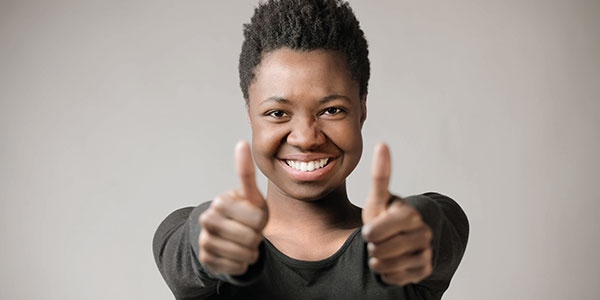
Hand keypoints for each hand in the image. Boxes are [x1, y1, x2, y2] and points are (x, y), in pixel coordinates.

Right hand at [198, 141, 268, 275]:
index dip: (262, 221)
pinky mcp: (206, 259)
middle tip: (250, 232)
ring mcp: (205, 240)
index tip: (255, 216)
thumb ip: (246, 172)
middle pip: (250, 237)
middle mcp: (208, 220)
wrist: (229, 237)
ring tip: (245, 243)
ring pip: (243, 253)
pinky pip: (236, 267)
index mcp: (221, 202)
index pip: (257, 218)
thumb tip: (241, 142)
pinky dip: (242, 264)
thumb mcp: (251, 196)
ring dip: (250, 251)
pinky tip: (237, 255)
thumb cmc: (245, 213)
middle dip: (256, 237)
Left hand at [361, 143, 432, 285]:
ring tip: (383, 251)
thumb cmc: (383, 217)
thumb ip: (380, 175)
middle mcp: (422, 232)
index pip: (375, 233)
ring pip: (387, 265)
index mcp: (409, 214)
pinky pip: (395, 278)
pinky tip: (391, 263)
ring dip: (379, 261)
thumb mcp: (377, 199)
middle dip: (373, 247)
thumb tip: (382, 144)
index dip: (368, 233)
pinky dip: (388, 274)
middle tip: (378, 241)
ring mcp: (425, 252)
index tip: (370, 229)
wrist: (396, 239)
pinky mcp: (424, 269)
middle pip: (380, 250)